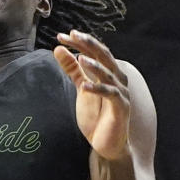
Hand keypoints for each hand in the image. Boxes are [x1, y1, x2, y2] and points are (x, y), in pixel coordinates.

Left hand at [54, 30, 131, 161]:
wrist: (106, 144)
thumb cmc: (96, 116)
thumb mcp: (81, 88)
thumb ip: (72, 69)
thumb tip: (58, 48)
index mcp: (109, 72)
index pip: (95, 52)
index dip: (80, 42)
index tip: (62, 35)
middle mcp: (118, 79)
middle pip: (104, 56)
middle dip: (88, 44)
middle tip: (73, 35)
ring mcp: (121, 92)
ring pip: (108, 74)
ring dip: (95, 65)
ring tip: (80, 58)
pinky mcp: (121, 107)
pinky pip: (110, 94)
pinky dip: (97, 89)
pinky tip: (84, 86)